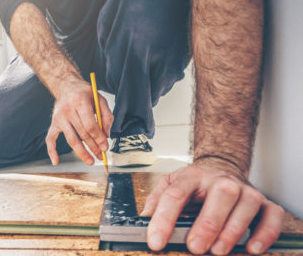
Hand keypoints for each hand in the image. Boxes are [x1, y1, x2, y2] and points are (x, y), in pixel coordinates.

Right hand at [45, 79, 112, 164]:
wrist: (66, 85)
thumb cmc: (85, 93)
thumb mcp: (99, 98)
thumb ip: (106, 116)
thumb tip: (106, 135)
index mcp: (80, 101)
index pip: (89, 126)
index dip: (98, 138)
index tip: (105, 147)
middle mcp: (67, 109)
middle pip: (82, 134)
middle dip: (93, 147)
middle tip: (101, 156)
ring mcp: (59, 117)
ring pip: (71, 139)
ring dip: (81, 152)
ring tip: (90, 161)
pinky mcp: (54, 123)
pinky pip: (50, 138)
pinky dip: (51, 151)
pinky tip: (55, 161)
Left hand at [141, 160, 284, 254]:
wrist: (221, 167)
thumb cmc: (194, 184)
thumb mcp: (169, 184)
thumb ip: (156, 201)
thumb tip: (142, 221)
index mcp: (191, 177)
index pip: (175, 195)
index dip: (163, 219)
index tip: (156, 242)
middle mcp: (219, 180)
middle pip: (219, 195)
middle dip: (208, 224)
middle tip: (195, 247)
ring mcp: (244, 190)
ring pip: (246, 205)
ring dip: (233, 230)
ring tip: (219, 250)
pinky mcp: (263, 202)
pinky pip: (271, 215)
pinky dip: (265, 233)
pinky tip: (251, 248)